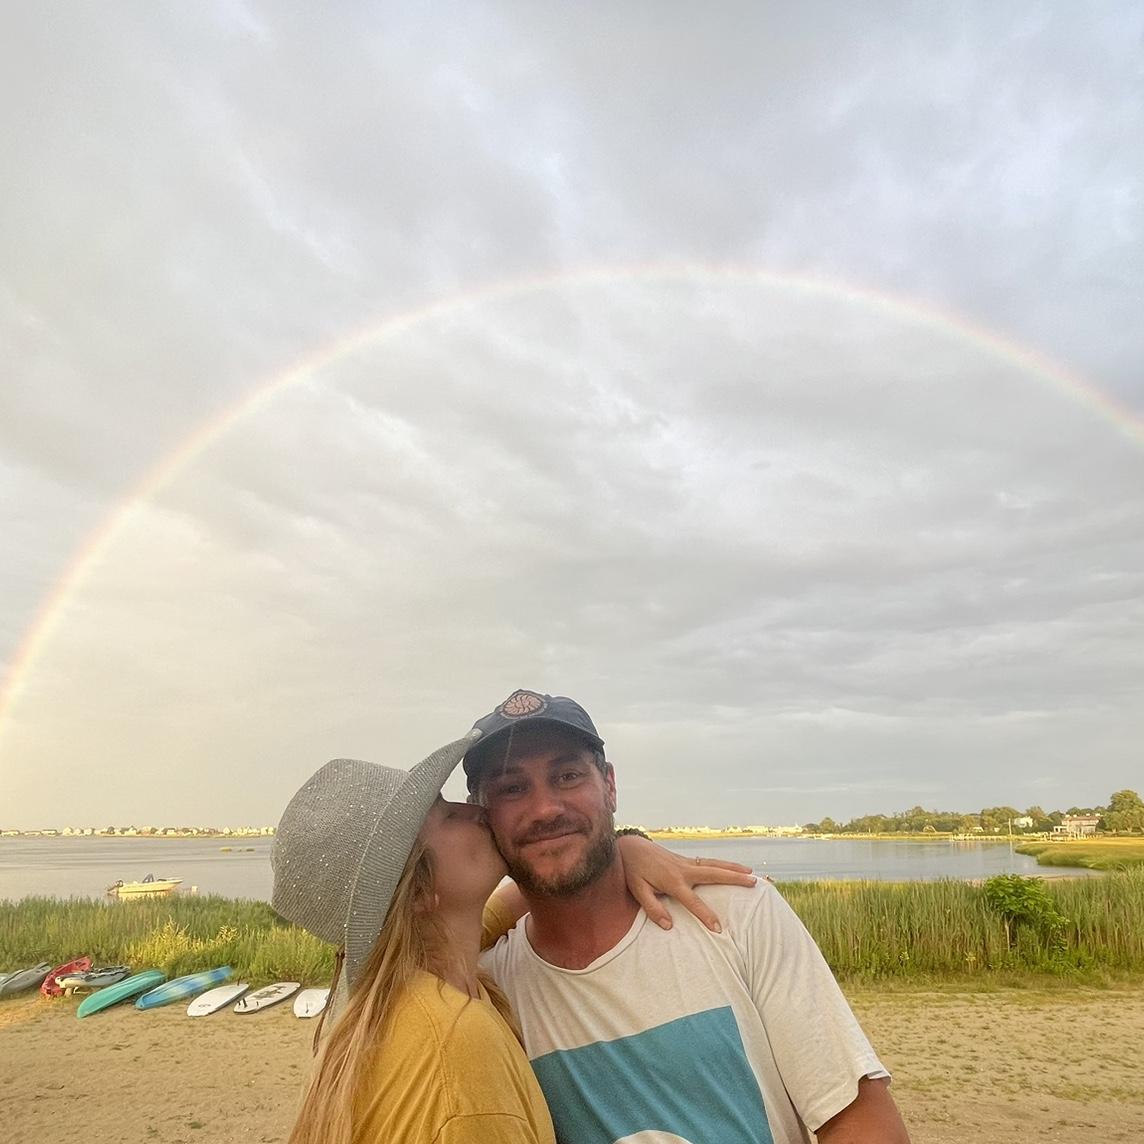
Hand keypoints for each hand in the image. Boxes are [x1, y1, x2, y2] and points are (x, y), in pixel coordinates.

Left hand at [616, 835, 755, 932]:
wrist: (631, 846)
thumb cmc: (633, 870)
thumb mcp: (637, 891)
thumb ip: (652, 908)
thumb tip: (669, 926)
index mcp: (672, 881)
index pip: (692, 901)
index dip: (705, 915)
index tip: (719, 929)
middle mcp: (683, 870)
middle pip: (713, 874)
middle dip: (734, 878)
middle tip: (753, 883)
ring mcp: (686, 863)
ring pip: (714, 865)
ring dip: (733, 868)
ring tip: (751, 873)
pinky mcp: (685, 860)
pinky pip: (708, 862)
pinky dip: (723, 864)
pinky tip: (733, 868)